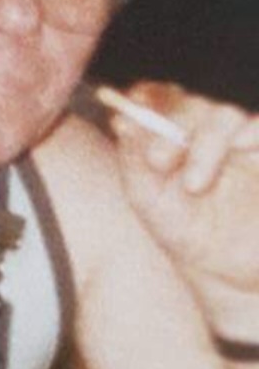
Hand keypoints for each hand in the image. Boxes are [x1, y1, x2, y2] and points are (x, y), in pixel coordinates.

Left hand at [111, 81, 258, 325]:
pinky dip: (253, 130)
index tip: (131, 108)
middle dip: (172, 124)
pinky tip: (245, 146)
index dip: (146, 98)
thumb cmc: (190, 233)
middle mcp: (207, 130)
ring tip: (194, 184)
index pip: (158, 98)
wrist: (238, 270)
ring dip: (207, 141)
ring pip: (226, 113)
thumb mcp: (153, 204)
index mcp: (173, 135)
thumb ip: (135, 164)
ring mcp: (243, 138)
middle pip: (192, 101)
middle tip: (157, 162)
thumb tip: (123, 122)